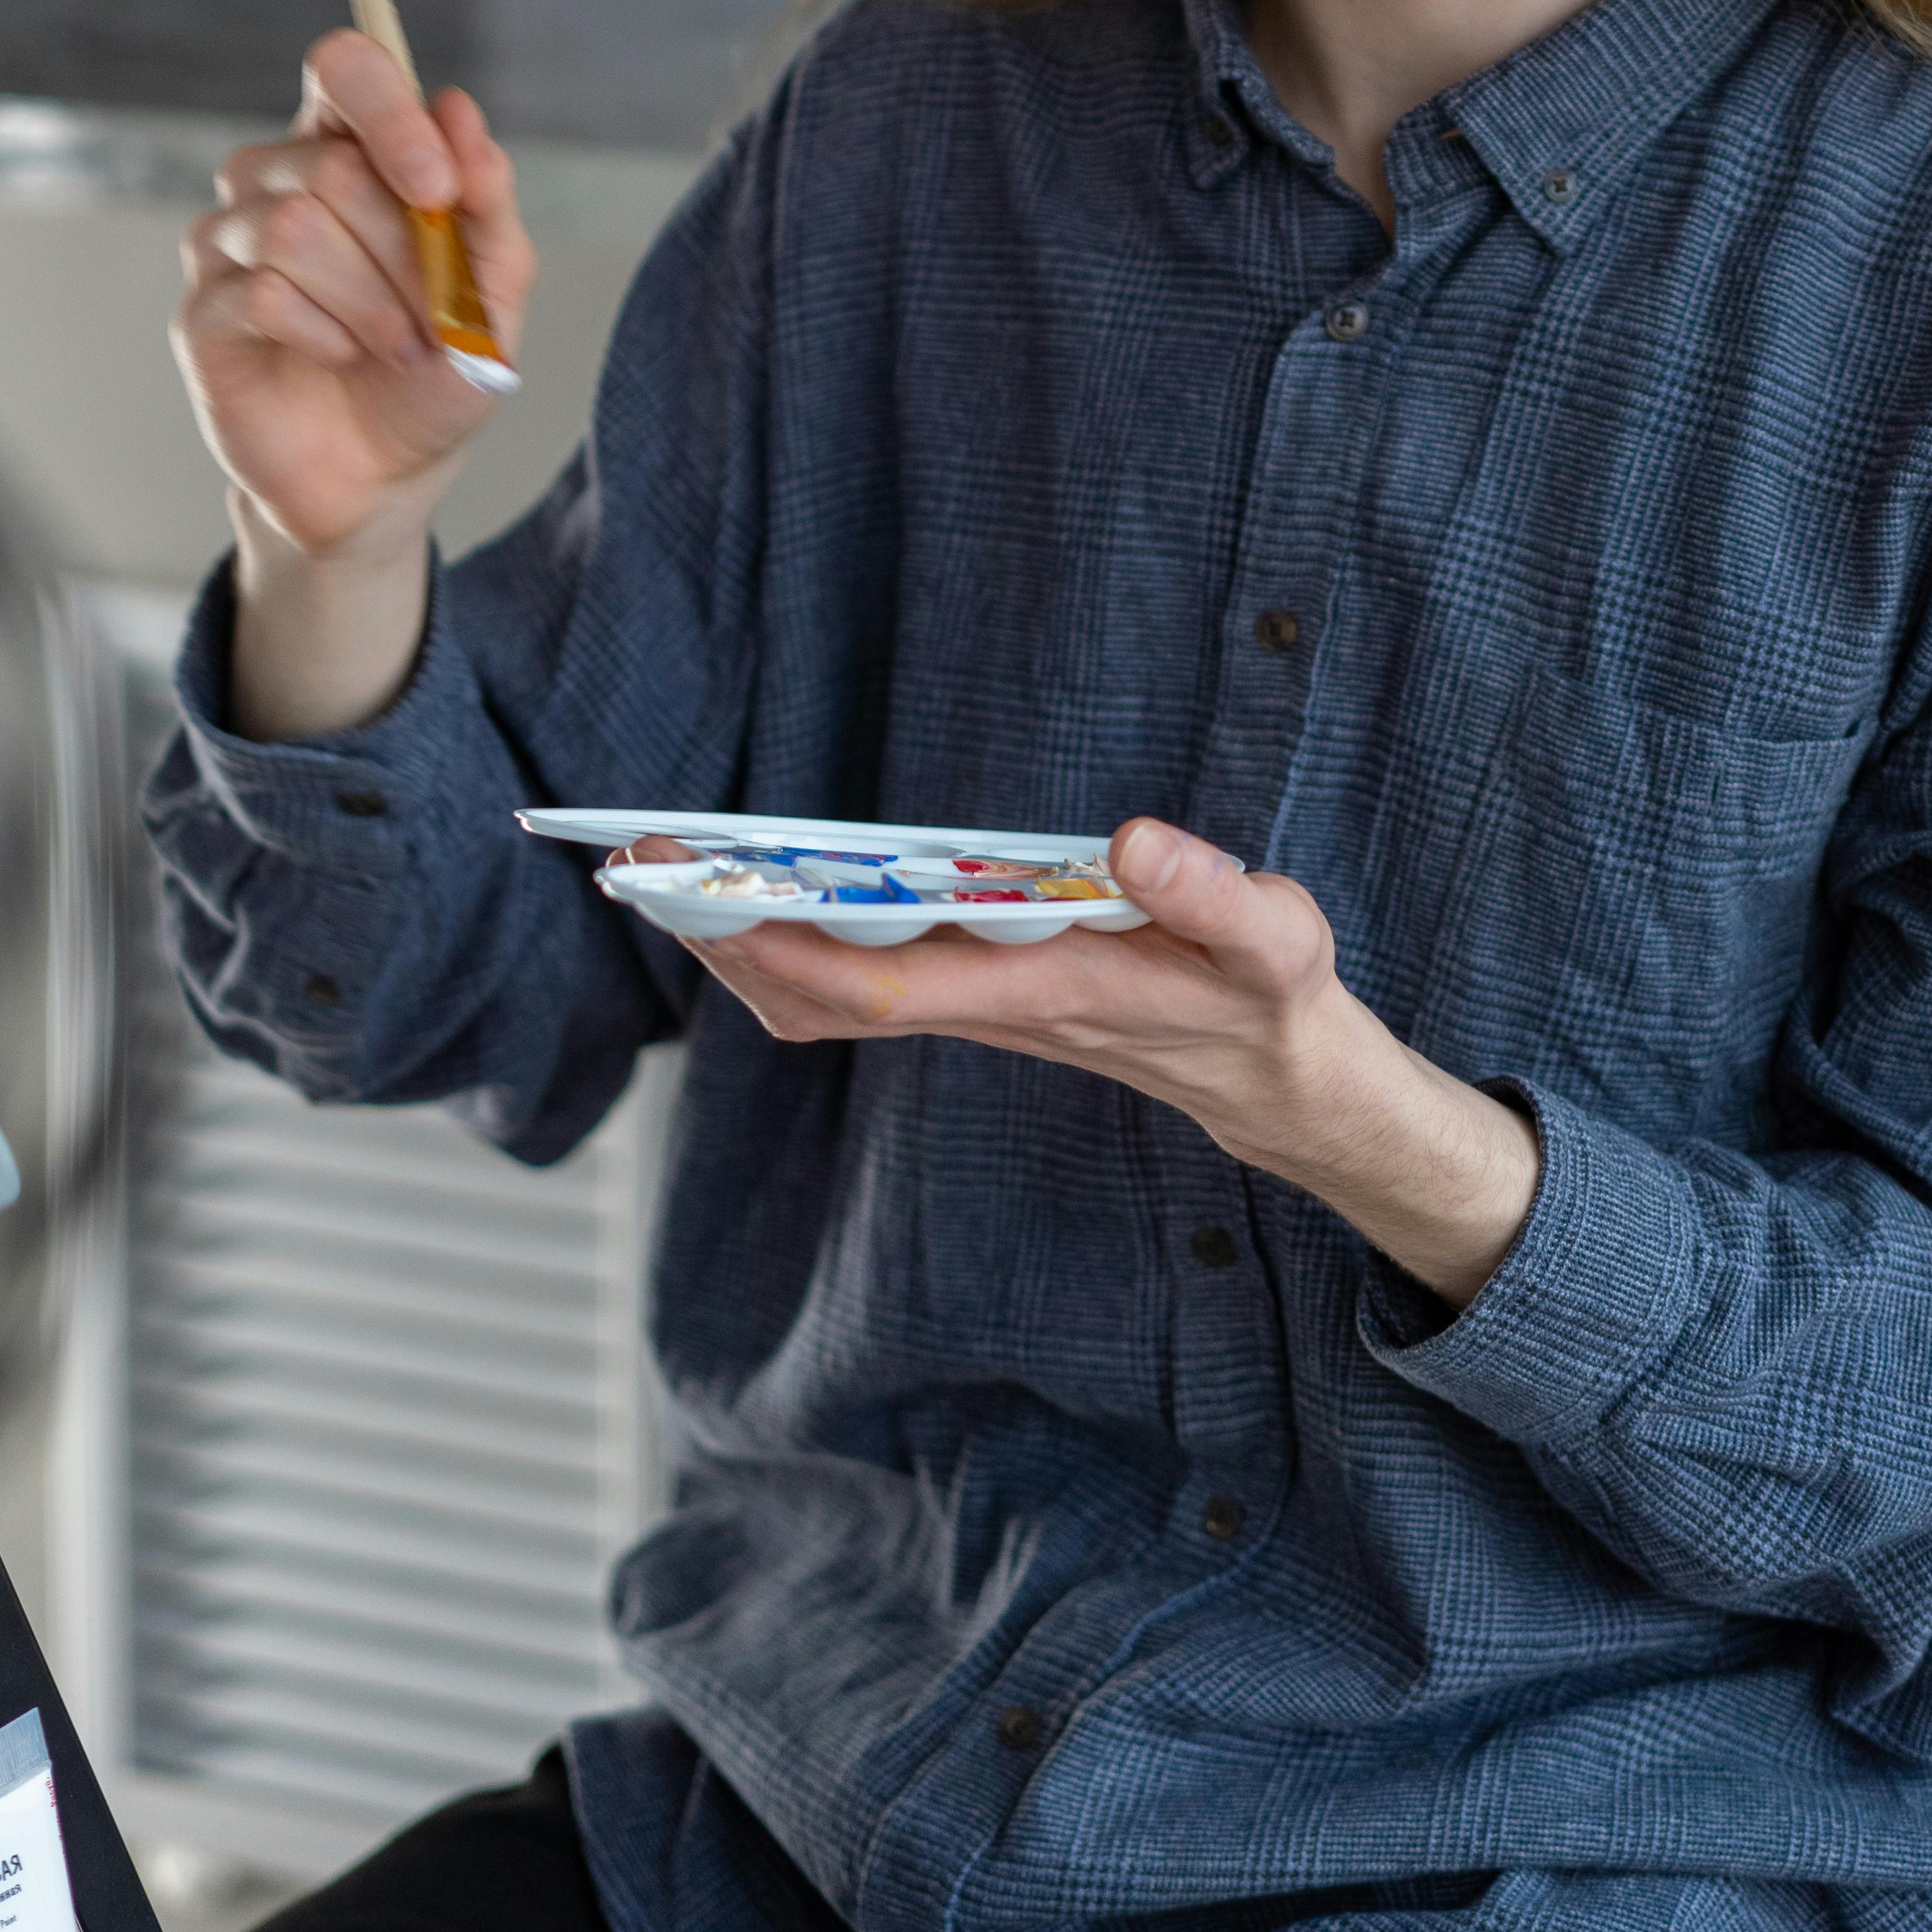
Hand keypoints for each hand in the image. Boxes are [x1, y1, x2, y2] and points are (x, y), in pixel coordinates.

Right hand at [172, 30, 536, 736]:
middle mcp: (279, 179)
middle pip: (329, 167)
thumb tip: (459, 108)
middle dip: (404, 253)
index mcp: (351, 150)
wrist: (388, 474)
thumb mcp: (494, 288)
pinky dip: (324, 333)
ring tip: (399, 347)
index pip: (344, 69)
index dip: (388, 112)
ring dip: (372, 301)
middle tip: (435, 315)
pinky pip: (259, 292)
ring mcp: (229, 242)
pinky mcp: (202, 311)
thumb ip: (485, 197)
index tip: (437, 187)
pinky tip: (340, 358)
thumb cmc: (438, 369)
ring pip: (293, 227)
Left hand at [673, 817, 1540, 1308]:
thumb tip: (1136, 841)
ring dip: (749, 945)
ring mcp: (986, 1011)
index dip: (788, 943)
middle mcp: (998, 1010)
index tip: (708, 892)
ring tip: (674, 874)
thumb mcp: (1280, 942)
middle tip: (641, 866)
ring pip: (836, 1001)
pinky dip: (801, 950)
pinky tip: (766, 900)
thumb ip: (1216, 895)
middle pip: (827, 999)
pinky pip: (869, 987)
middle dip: (730, 937)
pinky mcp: (991, 999)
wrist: (1289, 1090)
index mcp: (1050, 992)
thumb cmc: (1278, 1006)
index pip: (886, 985)